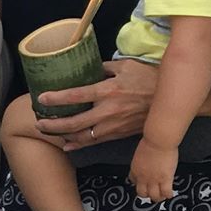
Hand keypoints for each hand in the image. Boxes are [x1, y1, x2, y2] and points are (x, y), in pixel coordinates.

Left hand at [34, 61, 155, 148]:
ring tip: (48, 132)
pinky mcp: (119, 133)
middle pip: (74, 122)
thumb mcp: (125, 66)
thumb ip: (104, 67)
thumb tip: (89, 69)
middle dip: (53, 125)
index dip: (56, 98)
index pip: (75, 95)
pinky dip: (79, 144)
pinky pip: (95, 142)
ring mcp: (113, 125)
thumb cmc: (148, 78)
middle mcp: (108, 111)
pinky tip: (67, 144)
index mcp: (108, 91)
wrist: (171, 99)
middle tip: (39, 122)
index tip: (41, 98)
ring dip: (63, 135)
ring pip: (82, 136)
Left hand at [131, 136, 178, 201]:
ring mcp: (154, 179)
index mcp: (135, 169)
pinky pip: (166, 192)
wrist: (159, 141)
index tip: (143, 184)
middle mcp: (143, 177)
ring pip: (153, 196)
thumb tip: (147, 161)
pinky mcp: (165, 179)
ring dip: (158, 197)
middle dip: (147, 195)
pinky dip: (168, 195)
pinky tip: (170, 194)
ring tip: (161, 196)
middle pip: (141, 193)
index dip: (139, 184)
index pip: (134, 181)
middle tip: (152, 194)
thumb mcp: (141, 153)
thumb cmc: (151, 142)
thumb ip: (143, 160)